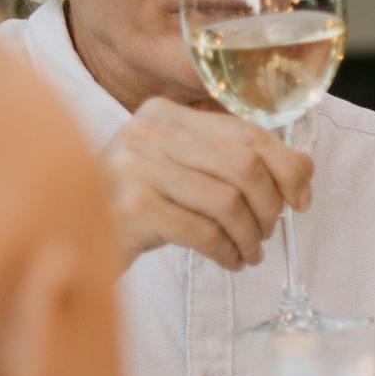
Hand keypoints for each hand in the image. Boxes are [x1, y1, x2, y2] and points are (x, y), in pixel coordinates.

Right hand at [105, 100, 312, 272]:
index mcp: (164, 114)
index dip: (286, 168)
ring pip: (227, 201)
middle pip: (243, 164)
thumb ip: (237, 162)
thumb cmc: (134, 204)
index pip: (247, 132)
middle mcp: (147, 132)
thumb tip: (306, 167)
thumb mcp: (186, 174)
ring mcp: (135, 167)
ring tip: (249, 252)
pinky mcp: (130, 207)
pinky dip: (227, 251)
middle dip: (270, 205)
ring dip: (250, 234)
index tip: (302, 200)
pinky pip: (202, 231)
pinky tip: (230, 261)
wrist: (68, 235)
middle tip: (269, 231)